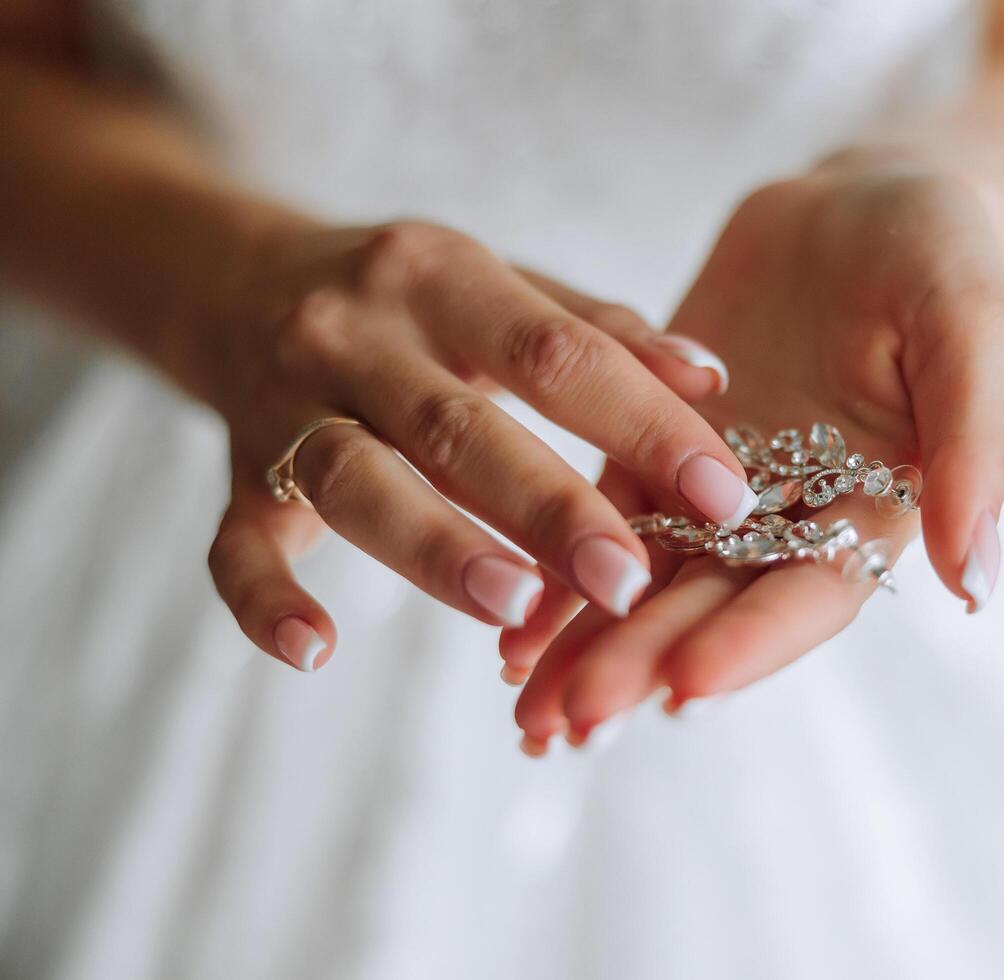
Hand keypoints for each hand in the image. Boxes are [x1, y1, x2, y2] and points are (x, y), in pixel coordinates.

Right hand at [204, 219, 756, 670]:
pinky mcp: (235, 475)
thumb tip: (714, 376)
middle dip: (548, 506)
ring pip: (354, 480)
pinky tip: (315, 651)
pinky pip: (232, 543)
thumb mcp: (500, 285)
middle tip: (627, 581)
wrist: (233, 279)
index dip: (642, 421)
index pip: (555, 351)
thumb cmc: (409, 300)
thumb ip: (602, 331)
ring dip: (435, 547)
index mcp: (441, 275)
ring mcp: (284, 403)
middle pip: (456, 425)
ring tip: (515, 607)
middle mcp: (356, 332)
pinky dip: (265, 600)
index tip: (722, 493)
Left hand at [508, 159, 1003, 749]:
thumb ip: (972, 446)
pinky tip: (506, 637)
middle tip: (568, 721)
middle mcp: (794, 519)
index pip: (813, 592)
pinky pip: (602, 519)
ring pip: (650, 579)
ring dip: (589, 645)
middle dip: (644, 661)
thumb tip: (976, 582)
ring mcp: (720, 492)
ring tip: (522, 712)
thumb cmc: (936, 254)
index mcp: (876, 508)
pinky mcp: (655, 451)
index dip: (752, 641)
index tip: (685, 688)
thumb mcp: (970, 328)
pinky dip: (558, 573)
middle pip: (715, 604)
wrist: (858, 200)